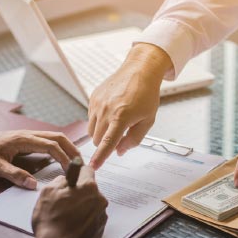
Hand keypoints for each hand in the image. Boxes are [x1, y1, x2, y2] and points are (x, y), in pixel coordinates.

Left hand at [0, 130, 79, 188]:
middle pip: (58, 137)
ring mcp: (29, 135)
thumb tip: (34, 185)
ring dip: (68, 147)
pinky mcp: (27, 139)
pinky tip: (62, 156)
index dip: (64, 157)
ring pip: (55, 137)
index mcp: (23, 139)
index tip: (71, 170)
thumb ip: (14, 175)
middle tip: (81, 164)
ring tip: (76, 160)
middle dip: (72, 149)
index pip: (51, 146)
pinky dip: (60, 147)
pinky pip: (49, 140)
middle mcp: (29, 134)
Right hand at [32, 166, 107, 237]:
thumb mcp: (48, 193)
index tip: (72, 178)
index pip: (87, 170)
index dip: (78, 172)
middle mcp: (100, 199)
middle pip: (90, 189)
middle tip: (65, 202)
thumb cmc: (51, 221)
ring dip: (83, 207)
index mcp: (89, 187)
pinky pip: (93, 218)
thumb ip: (60, 180)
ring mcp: (102, 215)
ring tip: (67, 218)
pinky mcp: (101, 229)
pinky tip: (73, 227)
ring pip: (92, 204)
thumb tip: (66, 179)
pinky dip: (85, 220)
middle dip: (80, 192)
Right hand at [88, 43, 172, 168]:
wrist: (140, 70)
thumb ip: (134, 139)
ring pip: (91, 130)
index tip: (94, 166)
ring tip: (116, 122)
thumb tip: (120, 151)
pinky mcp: (93, 97)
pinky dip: (99, 121)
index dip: (100, 157)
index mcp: (121, 117)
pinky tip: (112, 111)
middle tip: (121, 134)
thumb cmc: (146, 95)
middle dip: (106, 143)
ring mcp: (97, 103)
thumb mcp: (147, 120)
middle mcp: (106, 110)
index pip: (107, 143)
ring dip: (101, 133)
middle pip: (97, 139)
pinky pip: (90, 117)